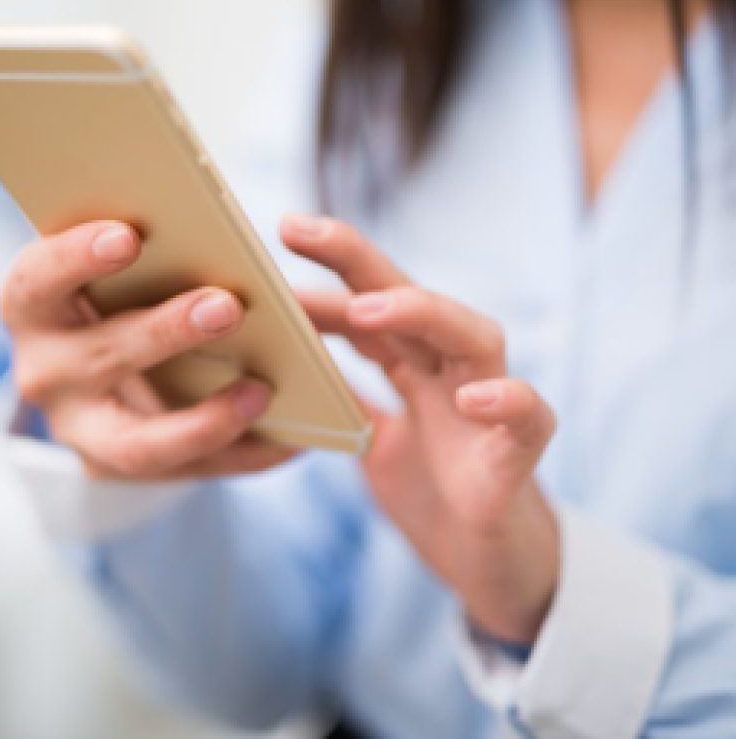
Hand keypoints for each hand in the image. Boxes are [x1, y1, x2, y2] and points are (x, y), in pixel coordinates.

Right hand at [1, 221, 296, 479]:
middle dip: (165, 332)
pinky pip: (185, 471)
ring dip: (203, 420)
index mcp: (32, 305)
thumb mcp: (116, 265)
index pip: (37, 280)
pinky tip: (291, 440)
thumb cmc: (116, 289)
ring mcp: (78, 430)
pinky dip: (240, 455)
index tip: (128, 236)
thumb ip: (148, 251)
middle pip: (97, 357)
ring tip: (262, 392)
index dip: (76, 258)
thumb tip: (221, 243)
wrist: (96, 369)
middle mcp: (43, 373)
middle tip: (227, 306)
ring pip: (134, 441)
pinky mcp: (119, 469)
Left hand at [282, 214, 559, 643]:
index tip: (264, 251)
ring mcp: (487, 411)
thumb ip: (344, 398)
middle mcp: (450, 374)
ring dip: (423, 314)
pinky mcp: (517, 459)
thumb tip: (283, 365)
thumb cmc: (433, 492)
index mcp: (414, 368)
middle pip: (412, 298)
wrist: (488, 566)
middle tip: (296, 228)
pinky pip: (530, 420)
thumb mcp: (369, 441)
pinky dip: (508, 401)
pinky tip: (473, 396)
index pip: (368, 306)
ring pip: (475, 337)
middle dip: (357, 259)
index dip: (321, 278)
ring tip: (366, 308)